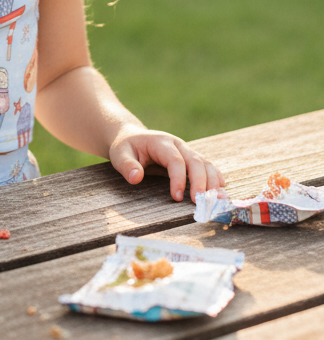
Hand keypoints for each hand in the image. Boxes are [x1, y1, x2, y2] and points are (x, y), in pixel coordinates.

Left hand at [109, 127, 225, 202]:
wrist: (133, 137)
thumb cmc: (126, 147)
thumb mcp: (120, 154)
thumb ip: (127, 165)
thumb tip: (136, 178)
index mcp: (161, 142)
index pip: (175, 160)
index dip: (178, 179)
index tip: (176, 198)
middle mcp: (178, 145)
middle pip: (196, 161)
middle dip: (201, 182)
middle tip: (202, 202)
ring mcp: (187, 151)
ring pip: (206, 164)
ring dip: (214, 181)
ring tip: (218, 200)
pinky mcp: (191, 159)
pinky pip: (208, 167)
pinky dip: (216, 179)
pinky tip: (221, 192)